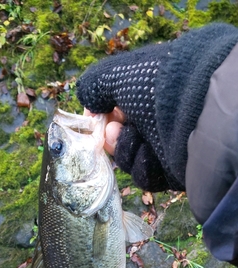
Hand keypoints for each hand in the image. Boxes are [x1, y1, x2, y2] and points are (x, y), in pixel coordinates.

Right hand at [77, 43, 170, 191]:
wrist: (195, 119)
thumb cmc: (156, 90)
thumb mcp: (117, 76)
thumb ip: (95, 85)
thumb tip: (89, 105)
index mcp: (150, 93)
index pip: (119, 108)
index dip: (102, 116)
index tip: (93, 118)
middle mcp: (158, 120)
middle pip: (121, 139)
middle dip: (112, 137)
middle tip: (113, 131)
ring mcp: (166, 147)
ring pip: (130, 159)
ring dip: (126, 149)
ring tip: (137, 137)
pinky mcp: (172, 171)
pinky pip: (145, 176)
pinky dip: (143, 165)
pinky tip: (151, 152)